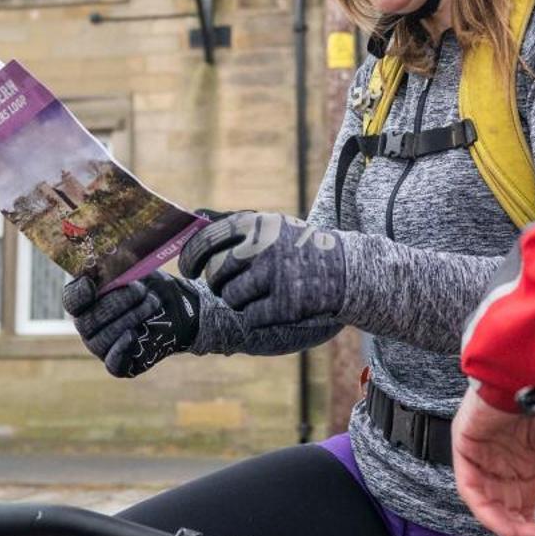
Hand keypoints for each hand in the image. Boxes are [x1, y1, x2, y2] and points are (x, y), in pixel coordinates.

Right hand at [62, 272, 198, 377]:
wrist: (178, 309)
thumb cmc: (151, 286)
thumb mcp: (137, 270)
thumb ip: (118, 266)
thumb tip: (102, 261)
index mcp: (86, 300)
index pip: (71, 300)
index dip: (78, 294)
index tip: (91, 284)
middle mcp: (88, 326)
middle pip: (87, 321)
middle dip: (116, 303)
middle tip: (141, 291)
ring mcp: (101, 346)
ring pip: (101, 340)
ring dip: (129, 319)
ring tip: (152, 303)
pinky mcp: (121, 364)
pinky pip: (113, 364)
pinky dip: (121, 350)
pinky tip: (133, 335)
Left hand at [179, 212, 345, 328]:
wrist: (346, 268)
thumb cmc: (297, 246)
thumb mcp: (269, 224)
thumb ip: (232, 222)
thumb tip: (192, 217)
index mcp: (256, 224)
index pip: (206, 239)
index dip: (190, 257)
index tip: (188, 269)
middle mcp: (263, 247)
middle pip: (216, 273)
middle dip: (216, 284)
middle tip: (223, 286)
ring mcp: (275, 276)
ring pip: (230, 297)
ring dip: (236, 300)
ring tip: (252, 295)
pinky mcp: (286, 304)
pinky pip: (250, 317)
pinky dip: (255, 317)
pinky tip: (269, 308)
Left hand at [450, 386, 534, 535]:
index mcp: (526, 465)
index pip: (523, 511)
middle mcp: (502, 465)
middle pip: (505, 515)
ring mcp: (482, 457)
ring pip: (490, 508)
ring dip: (511, 530)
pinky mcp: (465, 448)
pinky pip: (473, 491)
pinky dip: (492, 513)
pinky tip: (515, 524)